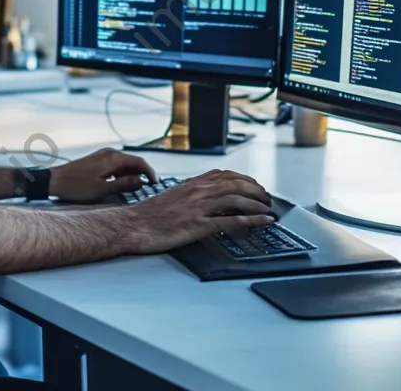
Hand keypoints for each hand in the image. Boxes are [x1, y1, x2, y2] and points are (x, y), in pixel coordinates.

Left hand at [49, 148, 156, 203]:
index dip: (150, 172)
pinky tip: (121, 185)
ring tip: (136, 189)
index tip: (156, 184)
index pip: (139, 162)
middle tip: (149, 188)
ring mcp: (103, 155)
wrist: (55, 180)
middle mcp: (109, 153)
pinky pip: (115, 165)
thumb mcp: (103, 190)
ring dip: (132, 174)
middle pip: (133, 161)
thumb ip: (124, 184)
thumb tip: (141, 181)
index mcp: (113, 158)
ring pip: (124, 163)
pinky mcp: (97, 160)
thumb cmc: (77, 187)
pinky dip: (122, 174)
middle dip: (142, 174)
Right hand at [123, 170, 274, 253]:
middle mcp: (197, 191)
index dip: (243, 178)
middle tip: (266, 197)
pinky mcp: (198, 225)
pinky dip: (252, 220)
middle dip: (255, 189)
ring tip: (268, 208)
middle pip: (235, 183)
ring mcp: (198, 207)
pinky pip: (231, 220)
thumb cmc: (147, 215)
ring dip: (257, 203)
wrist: (132, 225)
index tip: (253, 185)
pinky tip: (263, 221)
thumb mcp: (171, 197)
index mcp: (191, 184)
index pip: (224, 174)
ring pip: (236, 198)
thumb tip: (203, 198)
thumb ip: (188, 194)